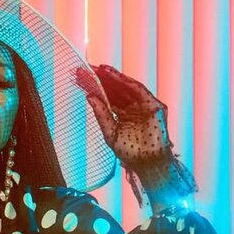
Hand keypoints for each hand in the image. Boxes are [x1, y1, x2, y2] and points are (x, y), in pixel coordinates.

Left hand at [75, 64, 195, 208]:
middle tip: (83, 70)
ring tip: (96, 69)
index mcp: (123, 116)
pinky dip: (124, 81)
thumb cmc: (130, 153)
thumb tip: (89, 96)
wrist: (147, 164)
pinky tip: (111, 74)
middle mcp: (133, 108)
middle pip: (114, 90)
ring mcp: (143, 105)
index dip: (94, 87)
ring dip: (111, 77)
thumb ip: (101, 114)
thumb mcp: (110, 132)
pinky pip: (137, 89)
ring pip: (125, 87)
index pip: (107, 98)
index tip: (79, 78)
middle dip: (100, 79)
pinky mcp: (153, 105)